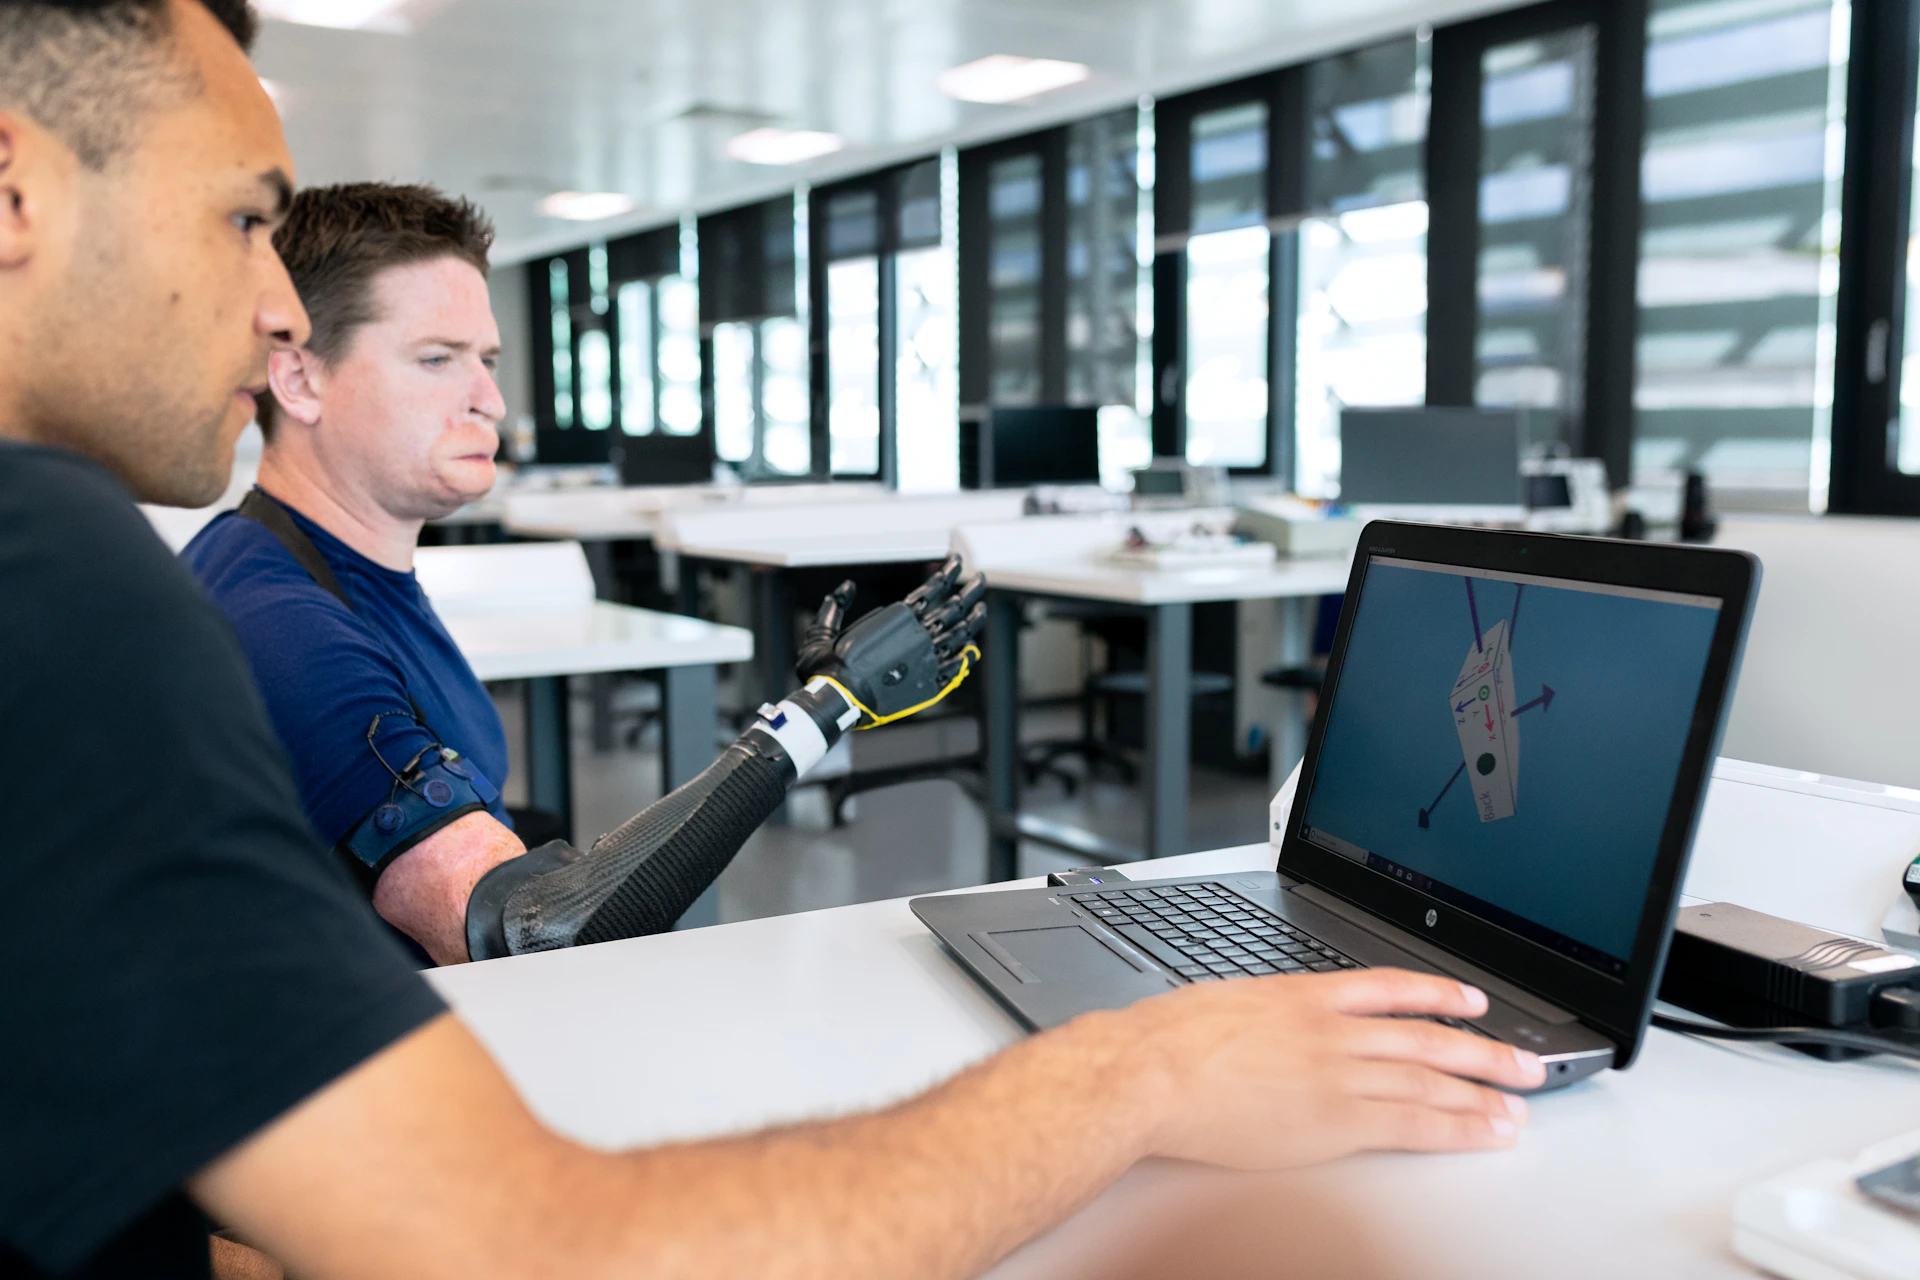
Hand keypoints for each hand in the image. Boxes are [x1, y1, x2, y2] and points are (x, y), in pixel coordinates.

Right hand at [796, 556, 986, 726]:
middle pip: (954, 608)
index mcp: (896, 618)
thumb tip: (847, 587)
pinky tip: (970, 647)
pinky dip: (965, 653)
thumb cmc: (827, 667)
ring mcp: (927, 659)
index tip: (957, 562)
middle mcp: (918, 635)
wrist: (838, 700)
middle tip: (980, 580)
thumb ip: (835, 606)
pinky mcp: (928, 683)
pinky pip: (954, 665)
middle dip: (970, 591)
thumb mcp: (823, 630)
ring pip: (959, 634)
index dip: (948, 573)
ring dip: (973, 618)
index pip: (932, 588)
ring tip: (980, 608)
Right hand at [1106, 968, 1546, 1169]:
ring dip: (1483, 1091)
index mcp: (1301, 996)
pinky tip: (1485, 1131)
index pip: (1388, 988)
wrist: (1150, 1068)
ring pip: (1431, 1077)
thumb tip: (1260, 1025)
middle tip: (1525, 1062)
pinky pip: (1414, 1121)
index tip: (1470, 1000)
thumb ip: (1258, 1015)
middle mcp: (1331, 1030)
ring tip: (1520, 1102)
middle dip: (1483, 1051)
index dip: (1436, 993)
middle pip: (1426, 1036)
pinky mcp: (1337, 1119)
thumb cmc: (1165, 1040)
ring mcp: (1338, 1073)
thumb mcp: (1219, 1004)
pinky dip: (1459, 1126)